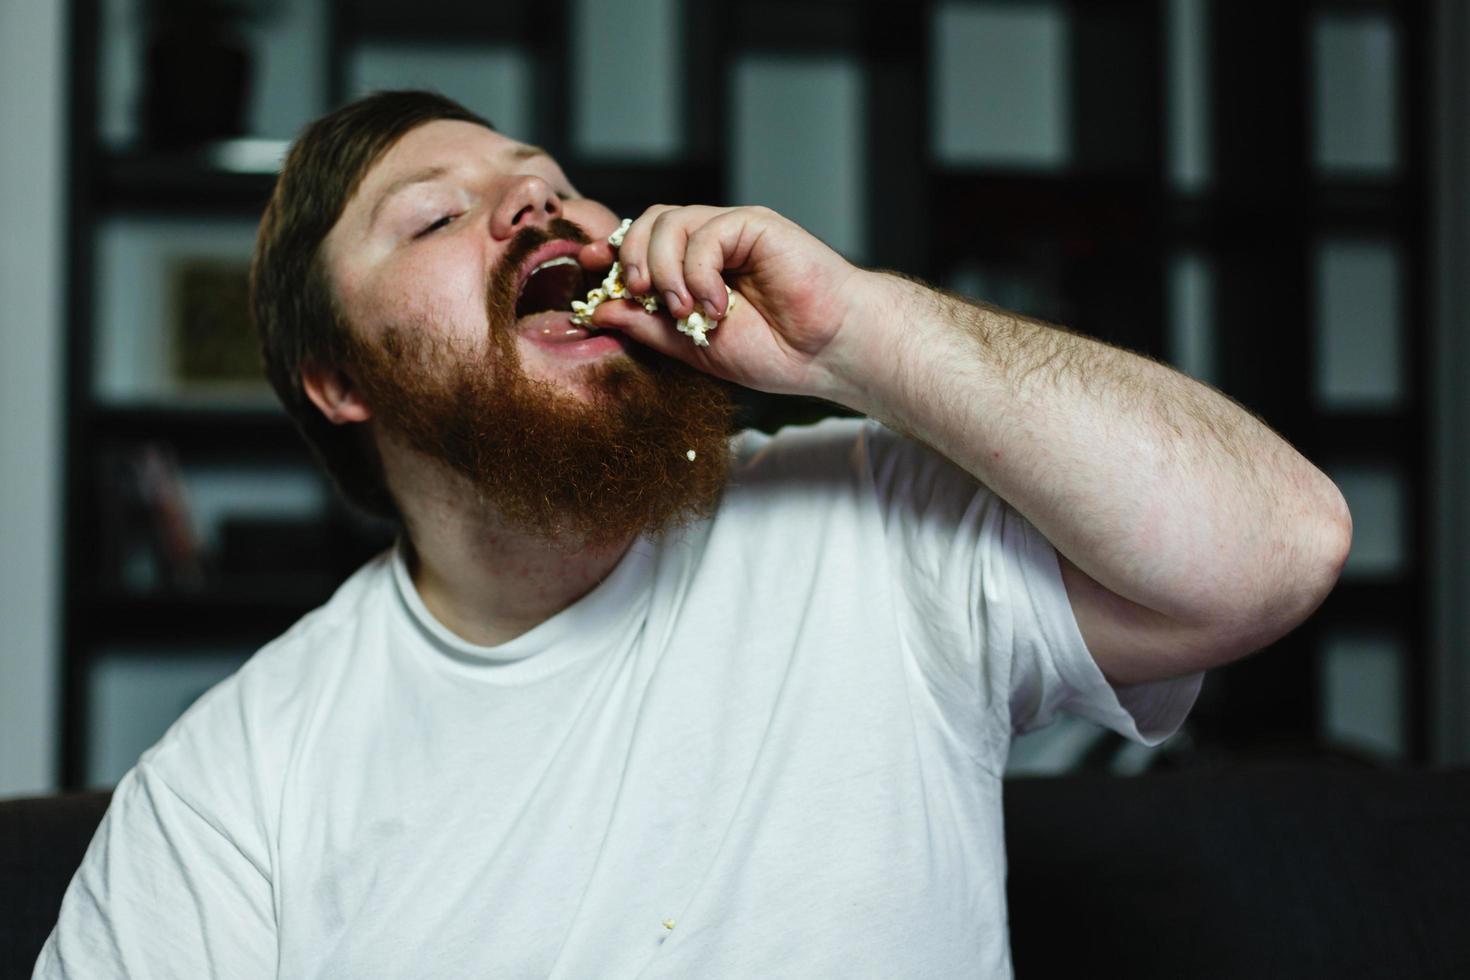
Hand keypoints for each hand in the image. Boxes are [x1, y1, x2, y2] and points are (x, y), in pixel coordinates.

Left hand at [587, 204, 877, 401]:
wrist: (828, 352)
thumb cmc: (774, 353)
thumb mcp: (693, 347)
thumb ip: (648, 325)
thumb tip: (597, 311)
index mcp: (694, 269)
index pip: (641, 244)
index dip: (613, 253)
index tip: (590, 267)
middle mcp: (711, 243)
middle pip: (648, 223)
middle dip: (632, 259)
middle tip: (640, 296)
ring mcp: (732, 231)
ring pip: (669, 221)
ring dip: (664, 269)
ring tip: (686, 310)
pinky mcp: (754, 225)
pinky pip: (705, 232)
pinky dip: (699, 272)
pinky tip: (718, 304)